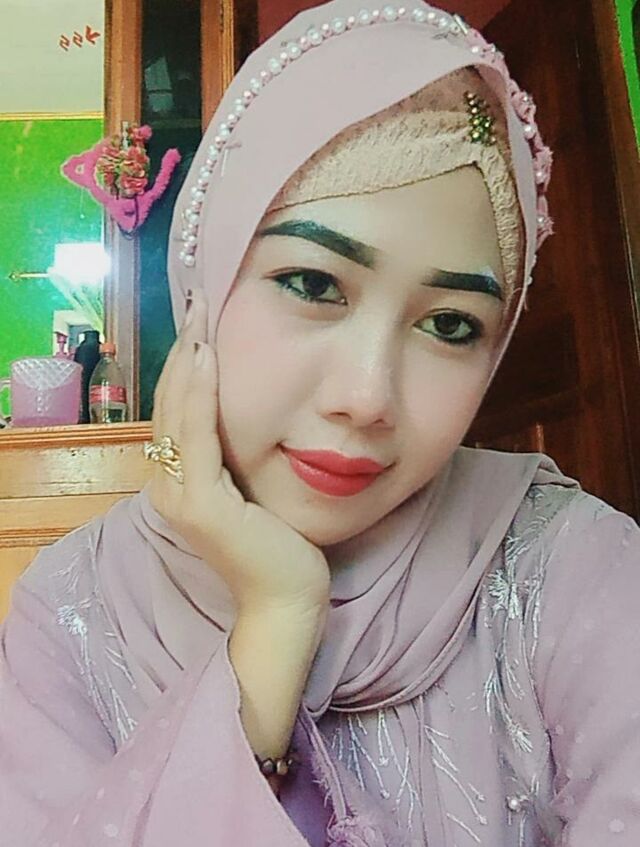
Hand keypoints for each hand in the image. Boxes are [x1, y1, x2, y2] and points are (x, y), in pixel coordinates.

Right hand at [147, 289, 330, 615]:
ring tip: (199, 316)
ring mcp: (180, 497)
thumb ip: (238, 458)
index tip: (201, 321)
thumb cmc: (280, 547)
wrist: (288, 601)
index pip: (177, 411)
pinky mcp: (202, 505)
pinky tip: (207, 358)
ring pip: (177, 413)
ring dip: (189, 361)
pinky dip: (200, 394)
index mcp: (179, 482)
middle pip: (170, 404)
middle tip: (197, 301)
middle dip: (185, 350)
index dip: (186, 365)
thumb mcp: (253, 491)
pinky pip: (198, 437)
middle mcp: (168, 487)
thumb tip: (253, 414)